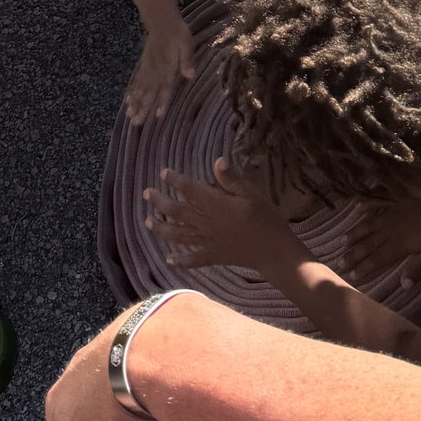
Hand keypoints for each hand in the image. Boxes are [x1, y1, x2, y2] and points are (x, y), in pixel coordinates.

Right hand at [46, 319, 206, 420]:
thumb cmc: (125, 413)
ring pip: (133, 397)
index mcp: (61, 410)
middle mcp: (79, 376)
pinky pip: (155, 373)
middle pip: (105, 418)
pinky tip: (197, 419)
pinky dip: (172, 396)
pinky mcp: (141, 333)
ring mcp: (109, 351)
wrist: (158, 357)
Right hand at [124, 17, 195, 124]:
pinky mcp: (143, 64)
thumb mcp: (186, 44)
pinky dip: (131, 90)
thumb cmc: (178, 33)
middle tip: (136, 122)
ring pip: (140, 89)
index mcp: (167, 68)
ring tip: (129, 116)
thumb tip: (191, 75)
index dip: (162, 102)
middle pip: (149, 92)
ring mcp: (147, 68)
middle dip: (143, 108)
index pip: (165, 88)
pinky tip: (127, 99)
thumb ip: (187, 60)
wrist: (162, 20)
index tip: (157, 116)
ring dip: (135, 103)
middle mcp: (155, 71)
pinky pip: (136, 80)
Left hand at [144, 159, 296, 271]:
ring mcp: (208, 242)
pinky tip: (169, 260)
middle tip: (147, 194)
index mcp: (215, 205)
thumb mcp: (251, 194)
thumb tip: (216, 160)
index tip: (164, 174)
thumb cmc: (265, 218)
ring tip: (148, 222)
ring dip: (161, 228)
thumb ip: (231, 179)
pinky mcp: (213, 256)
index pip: (189, 190)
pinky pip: (193, 259)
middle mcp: (206, 223)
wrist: (273, 251)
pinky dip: (180, 260)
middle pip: (177, 212)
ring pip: (178, 235)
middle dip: (160, 202)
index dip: (175, 181)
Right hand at [340, 183, 420, 287]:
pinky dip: (365, 208)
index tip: (352, 276)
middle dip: (353, 254)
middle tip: (339, 262)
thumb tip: (403, 286)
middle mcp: (389, 231)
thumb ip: (417, 268)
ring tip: (341, 242)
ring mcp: (390, 215)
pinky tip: (356, 208)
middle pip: (368, 245)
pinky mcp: (394, 204)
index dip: (364, 268)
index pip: (377, 259)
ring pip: (368, 227)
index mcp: (398, 245)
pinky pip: (375, 207)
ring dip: (354, 234)